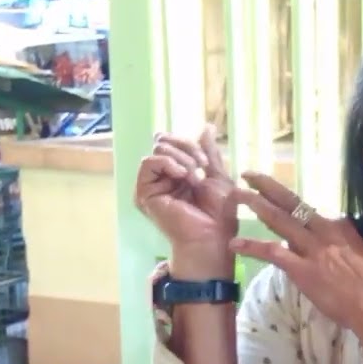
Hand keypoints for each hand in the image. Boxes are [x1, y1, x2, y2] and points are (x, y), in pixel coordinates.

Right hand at [134, 125, 237, 254]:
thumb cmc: (219, 214)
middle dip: (187, 148)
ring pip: (158, 149)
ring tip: (194, 176)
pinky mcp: (144, 193)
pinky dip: (168, 163)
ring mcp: (152, 185)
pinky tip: (182, 175)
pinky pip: (149, 162)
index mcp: (179, 173)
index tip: (207, 161)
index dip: (189, 144)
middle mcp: (162, 177)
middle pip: (164, 141)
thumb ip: (209, 152)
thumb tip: (207, 126)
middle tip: (203, 166)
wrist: (212, 237)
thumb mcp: (217, 176)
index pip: (174, 142)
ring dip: (182, 158)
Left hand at [228, 172, 362, 330]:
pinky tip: (235, 243)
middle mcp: (325, 231)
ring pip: (280, 220)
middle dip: (267, 186)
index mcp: (341, 227)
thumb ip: (347, 244)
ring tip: (236, 196)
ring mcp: (312, 249)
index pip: (312, 212)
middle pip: (292, 202)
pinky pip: (272, 253)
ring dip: (256, 206)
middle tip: (248, 174)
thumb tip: (336, 241)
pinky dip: (252, 247)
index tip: (278, 201)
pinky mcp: (301, 268)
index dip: (293, 208)